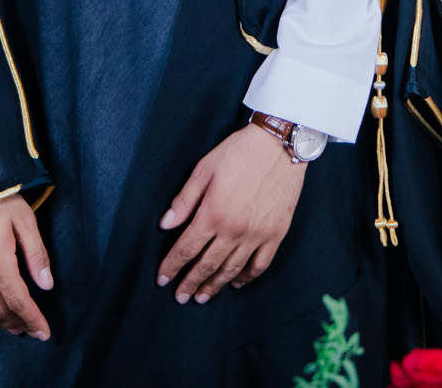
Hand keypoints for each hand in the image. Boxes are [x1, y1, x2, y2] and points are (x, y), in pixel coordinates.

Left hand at [158, 124, 306, 303]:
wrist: (280, 144)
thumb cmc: (239, 152)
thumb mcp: (204, 169)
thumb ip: (184, 200)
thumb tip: (165, 224)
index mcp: (213, 214)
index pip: (186, 249)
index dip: (172, 266)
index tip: (161, 279)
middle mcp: (234, 230)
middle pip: (207, 265)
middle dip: (190, 283)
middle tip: (180, 297)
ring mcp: (257, 234)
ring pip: (232, 270)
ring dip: (215, 285)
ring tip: (202, 297)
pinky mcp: (276, 233)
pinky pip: (260, 264)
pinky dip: (247, 277)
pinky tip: (237, 283)